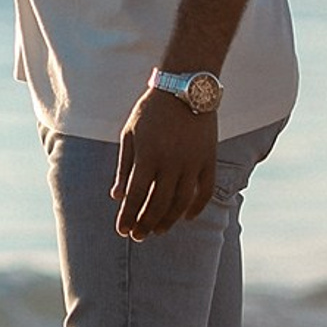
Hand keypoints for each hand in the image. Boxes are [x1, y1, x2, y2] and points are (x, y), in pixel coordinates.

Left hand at [112, 88, 218, 242]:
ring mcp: (193, 162)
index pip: (136, 195)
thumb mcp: (129, 135)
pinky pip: (205, 190)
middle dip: (146, 223)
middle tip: (138, 236)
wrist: (184, 90)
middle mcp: (171, 162)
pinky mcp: (209, 160)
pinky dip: (196, 207)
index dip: (129, 215)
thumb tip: (117, 196)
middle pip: (158, 203)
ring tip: (158, 231)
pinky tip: (185, 218)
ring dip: (169, 220)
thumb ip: (124, 166)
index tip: (122, 231)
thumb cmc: (150, 112)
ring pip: (182, 201)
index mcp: (148, 155)